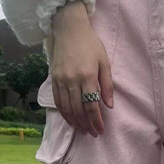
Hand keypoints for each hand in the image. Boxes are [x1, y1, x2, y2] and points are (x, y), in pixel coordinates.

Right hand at [49, 1, 113, 136]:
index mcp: (87, 76)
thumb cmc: (90, 44)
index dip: (96, 121)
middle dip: (86, 125)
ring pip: (67, 108)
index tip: (100, 131)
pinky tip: (70, 120)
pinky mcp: (53, 79)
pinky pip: (58, 101)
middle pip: (79, 110)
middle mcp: (72, 80)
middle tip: (92, 133)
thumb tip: (109, 106)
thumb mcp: (104, 62)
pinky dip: (64, 113)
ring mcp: (61, 80)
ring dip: (75, 122)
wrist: (69, 29)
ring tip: (82, 130)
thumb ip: (107, 85)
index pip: (92, 106)